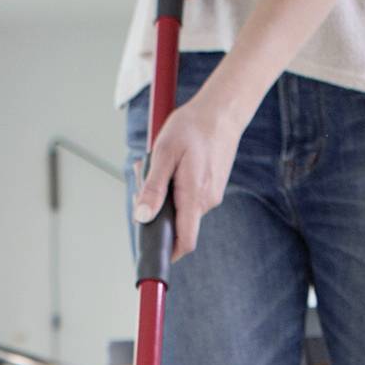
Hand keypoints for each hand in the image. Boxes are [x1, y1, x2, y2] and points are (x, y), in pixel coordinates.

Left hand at [133, 85, 251, 262]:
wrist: (223, 111)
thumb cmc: (193, 127)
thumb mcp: (164, 154)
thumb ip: (153, 188)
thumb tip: (142, 217)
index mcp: (194, 197)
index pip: (184, 242)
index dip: (168, 253)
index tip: (152, 252)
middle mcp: (206, 202)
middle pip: (176, 224)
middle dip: (155, 211)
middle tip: (142, 180)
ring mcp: (211, 195)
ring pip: (181, 209)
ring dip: (163, 194)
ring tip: (156, 164)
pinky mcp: (211, 187)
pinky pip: (188, 197)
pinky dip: (174, 186)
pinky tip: (171, 164)